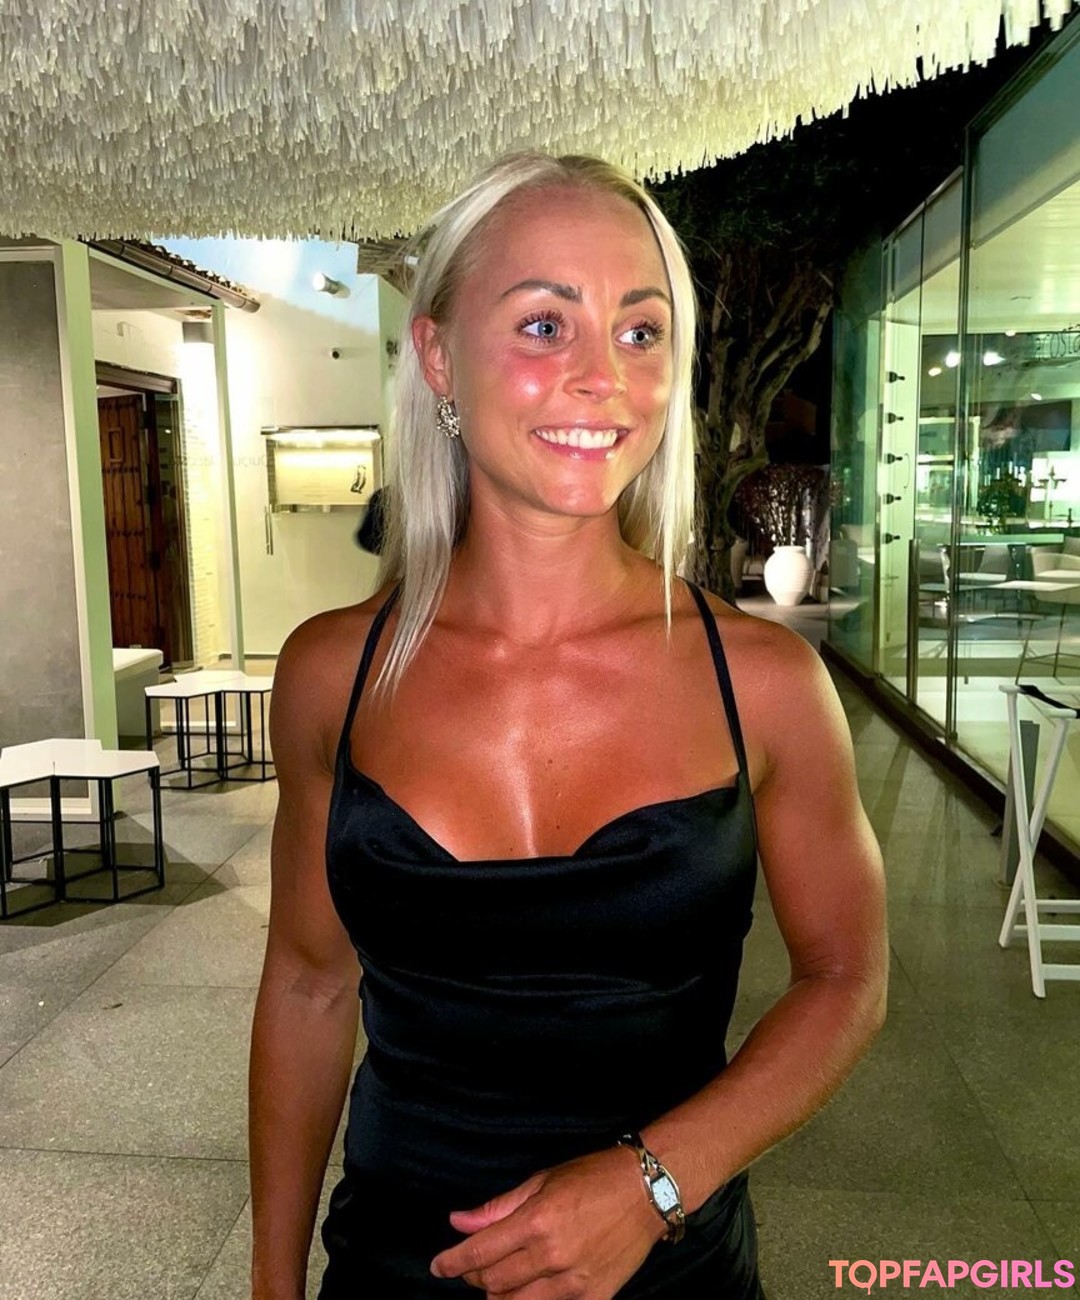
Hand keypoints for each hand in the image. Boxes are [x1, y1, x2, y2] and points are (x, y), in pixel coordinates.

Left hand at [429, 1146, 664, 1297]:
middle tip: (471, 1267)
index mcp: (537, 1221)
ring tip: (497, 1281)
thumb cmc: (592, 1177)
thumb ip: (498, 1208)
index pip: (480, 1253)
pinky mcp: (594, 1298)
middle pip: (493, 1283)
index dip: (452, 1263)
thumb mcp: (542, 1181)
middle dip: (473, 1277)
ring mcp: (574, 1282)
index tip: (438, 1267)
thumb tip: (458, 1222)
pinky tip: (529, 1292)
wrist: (647, 1192)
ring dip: (498, 1296)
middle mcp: (552, 1255)